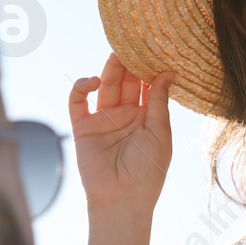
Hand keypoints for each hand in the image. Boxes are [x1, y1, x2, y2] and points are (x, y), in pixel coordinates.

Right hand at [68, 53, 174, 216]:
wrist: (122, 200)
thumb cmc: (148, 172)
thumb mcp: (160, 134)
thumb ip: (160, 103)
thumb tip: (168, 73)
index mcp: (147, 118)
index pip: (147, 86)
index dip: (150, 69)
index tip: (156, 49)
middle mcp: (125, 116)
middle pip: (127, 83)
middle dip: (130, 64)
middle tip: (135, 44)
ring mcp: (103, 121)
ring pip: (106, 87)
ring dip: (110, 70)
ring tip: (117, 54)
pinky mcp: (83, 128)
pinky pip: (77, 102)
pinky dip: (82, 88)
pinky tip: (95, 82)